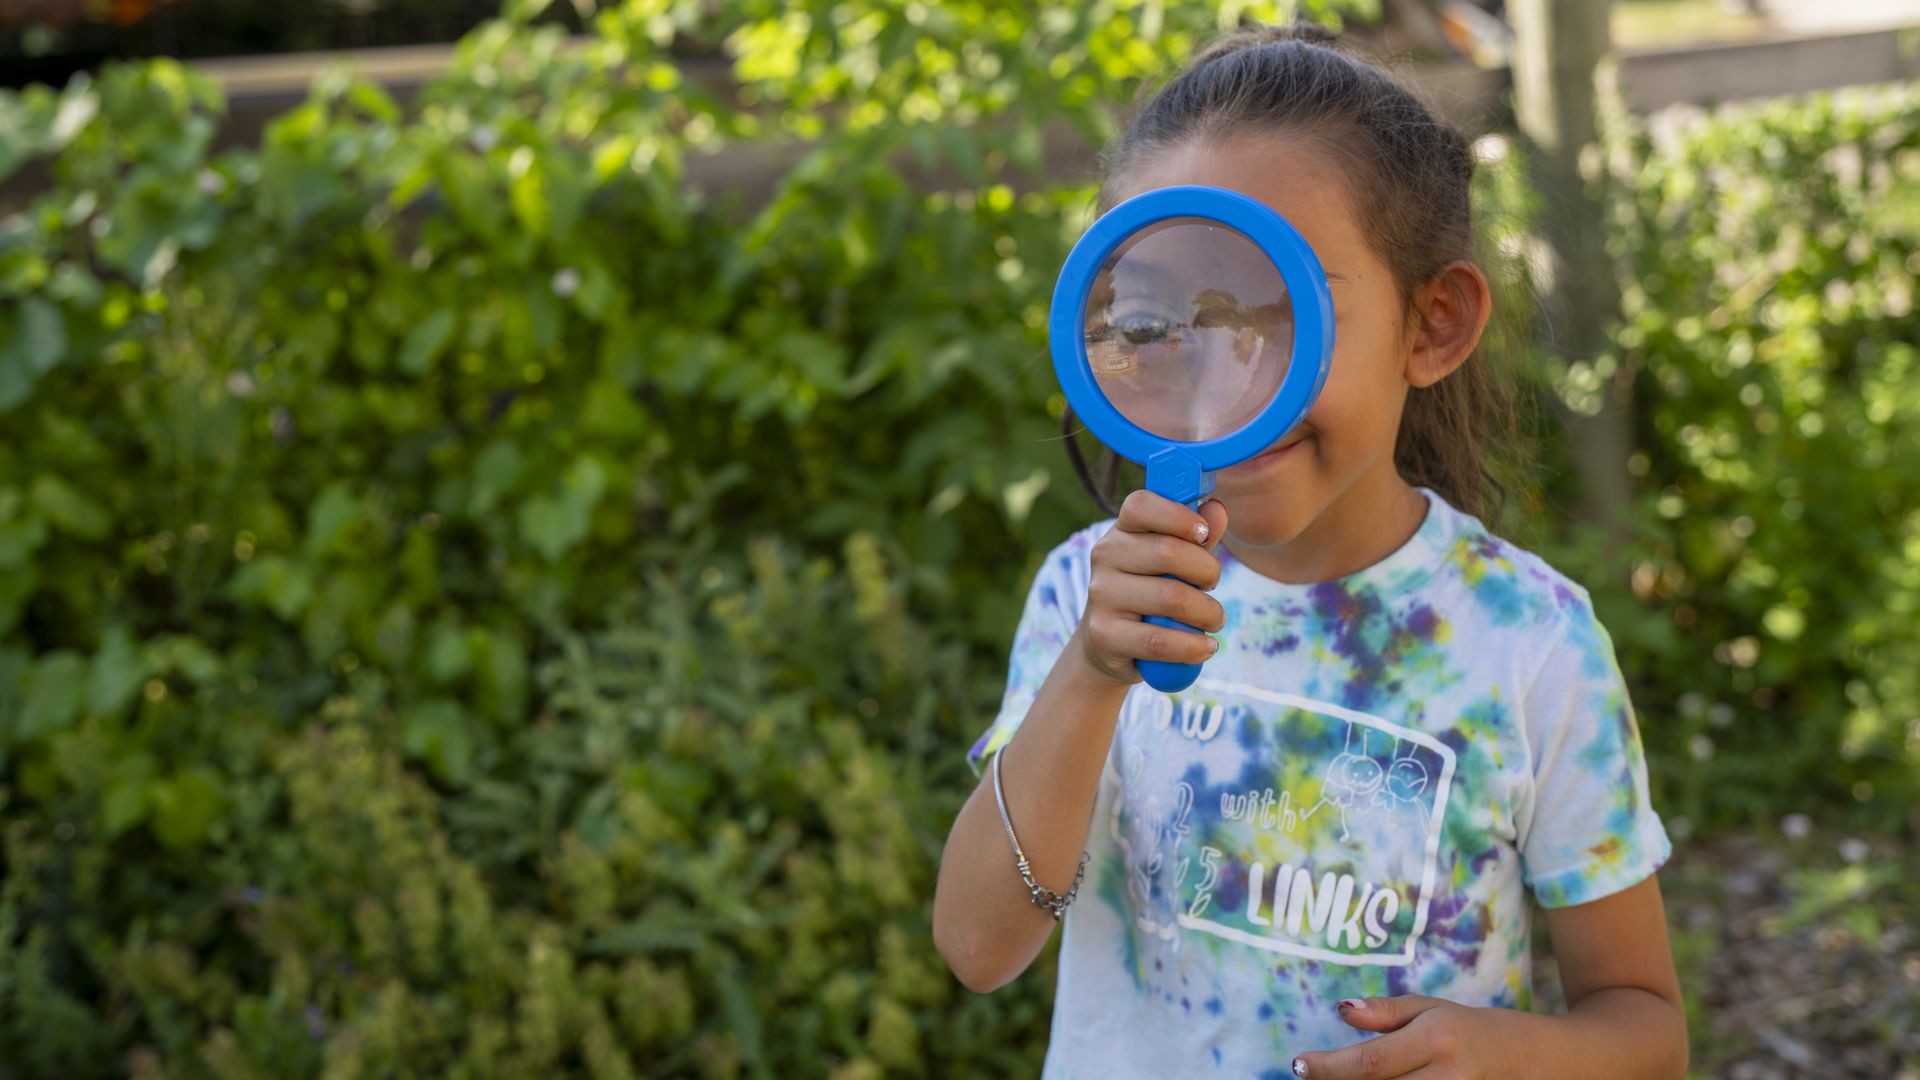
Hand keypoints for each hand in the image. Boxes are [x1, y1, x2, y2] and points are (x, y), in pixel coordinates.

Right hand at [1071, 490, 1229, 686]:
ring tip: (1214, 620)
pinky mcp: (1104, 634)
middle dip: (1208, 571)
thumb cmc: (1149, 593)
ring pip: (1170, 598)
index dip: (1178, 516)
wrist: (1106, 644)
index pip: (1141, 505)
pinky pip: (1160, 641)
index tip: (1204, 535)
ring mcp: (1101, 596)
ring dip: (1207, 613)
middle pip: (1168, 552)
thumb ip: (1196, 537)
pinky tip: (1206, 647)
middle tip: (1213, 586)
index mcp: (1121, 530)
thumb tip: (1217, 510)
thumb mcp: (1172, 562)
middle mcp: (1105, 557)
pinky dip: (1193, 646)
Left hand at [1290, 995, 1503, 1079]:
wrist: (1520, 1058)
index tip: (1298, 1064)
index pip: (1373, 1061)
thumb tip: (1341, 1010)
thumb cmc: (1463, 1028)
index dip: (1331, 1067)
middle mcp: (1447, 1077)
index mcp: (1437, 1040)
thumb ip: (1384, 1011)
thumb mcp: (1427, 1008)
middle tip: (1309, 1074)